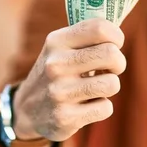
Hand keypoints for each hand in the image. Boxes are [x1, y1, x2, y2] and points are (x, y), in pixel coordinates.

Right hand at [12, 18, 125, 141]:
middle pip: (111, 54)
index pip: (100, 28)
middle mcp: (55, 65)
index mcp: (56, 41)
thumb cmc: (58, 70)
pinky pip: (106, 108)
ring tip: (96, 86)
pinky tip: (86, 105)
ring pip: (112, 84)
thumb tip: (118, 30)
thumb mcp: (62, 47)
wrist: (27, 110)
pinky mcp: (65, 118)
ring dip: (110, 86)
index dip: (116, 36)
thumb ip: (88, 35)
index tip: (115, 44)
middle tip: (111, 68)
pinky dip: (101, 107)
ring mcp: (59, 92)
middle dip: (119, 62)